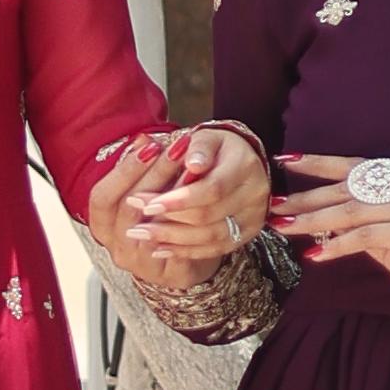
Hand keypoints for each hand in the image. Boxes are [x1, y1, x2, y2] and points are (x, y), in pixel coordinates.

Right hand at [88, 132, 205, 288]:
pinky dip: (193, 220)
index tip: (148, 145)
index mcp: (102, 226)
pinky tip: (207, 197)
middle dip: (155, 174)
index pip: (102, 197)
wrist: (181, 259)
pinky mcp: (169, 276)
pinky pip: (181, 247)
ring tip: (194, 166)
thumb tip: (143, 139)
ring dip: (176, 194)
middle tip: (177, 147)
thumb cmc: (158, 219)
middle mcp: (116, 247)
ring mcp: (141, 264)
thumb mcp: (143, 192)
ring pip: (155, 228)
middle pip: (130, 209)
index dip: (124, 171)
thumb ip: (140, 171)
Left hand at [130, 126, 268, 269]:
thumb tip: (192, 164)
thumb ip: (198, 149)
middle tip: (134, 223)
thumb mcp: (207, 138)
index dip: (178, 200)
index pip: (211, 189)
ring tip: (141, 236)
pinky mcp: (247, 234)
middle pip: (208, 217)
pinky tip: (160, 249)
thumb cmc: (217, 148)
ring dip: (172, 240)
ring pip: (210, 238)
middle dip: (167, 221)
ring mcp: (253, 218)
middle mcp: (255, 195)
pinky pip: (215, 249)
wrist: (243, 161)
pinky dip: (185, 251)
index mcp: (245, 167)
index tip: (146, 203)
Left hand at [270, 153, 389, 322]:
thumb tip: (320, 218)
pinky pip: (366, 236)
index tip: (285, 160)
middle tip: (274, 207)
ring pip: (353, 210)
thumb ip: (362, 224)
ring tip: (284, 228)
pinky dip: (338, 245)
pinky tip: (315, 253)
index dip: (319, 163)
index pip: (356, 166)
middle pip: (349, 188)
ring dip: (313, 220)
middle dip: (307, 199)